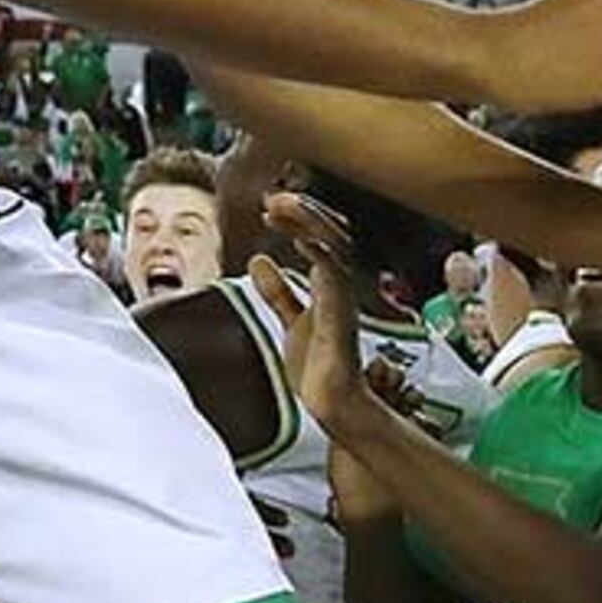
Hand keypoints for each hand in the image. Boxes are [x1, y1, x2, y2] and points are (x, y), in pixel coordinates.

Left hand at [249, 194, 372, 428]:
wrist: (334, 404)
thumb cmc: (320, 367)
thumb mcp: (291, 319)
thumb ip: (279, 292)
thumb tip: (258, 262)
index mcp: (330, 285)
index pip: (322, 237)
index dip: (299, 218)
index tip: (270, 207)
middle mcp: (340, 287)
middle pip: (332, 234)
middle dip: (305, 211)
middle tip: (273, 198)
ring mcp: (342, 300)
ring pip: (336, 248)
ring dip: (309, 224)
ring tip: (280, 207)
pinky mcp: (340, 318)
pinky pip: (335, 279)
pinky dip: (320, 256)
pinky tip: (301, 242)